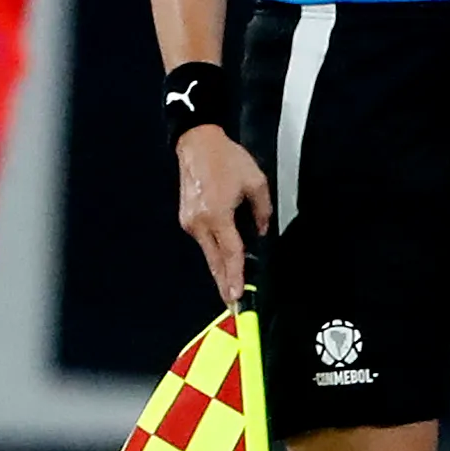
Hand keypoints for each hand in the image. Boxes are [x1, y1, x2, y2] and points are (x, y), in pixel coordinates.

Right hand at [174, 124, 270, 308]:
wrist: (197, 144)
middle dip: (224, 284)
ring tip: (231, 287)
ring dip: (221, 269)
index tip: (237, 296)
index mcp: (217, 215)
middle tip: (232, 306)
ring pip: (209, 253)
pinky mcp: (187, 219)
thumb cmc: (226, 159)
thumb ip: (262, 211)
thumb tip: (262, 232)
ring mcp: (190, 222)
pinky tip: (225, 260)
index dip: (236, 276)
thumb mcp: (256, 182)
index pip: (231, 253)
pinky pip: (205, 241)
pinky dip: (215, 252)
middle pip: (215, 262)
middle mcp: (200, 223)